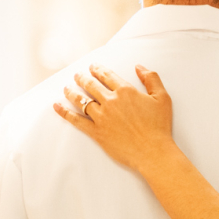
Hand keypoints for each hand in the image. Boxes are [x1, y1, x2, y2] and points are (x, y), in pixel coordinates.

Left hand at [56, 64, 176, 172]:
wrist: (152, 151)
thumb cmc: (159, 126)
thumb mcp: (162, 98)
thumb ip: (151, 79)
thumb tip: (139, 67)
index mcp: (125, 91)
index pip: (107, 76)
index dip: (98, 69)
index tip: (93, 66)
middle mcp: (110, 101)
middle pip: (91, 85)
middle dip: (82, 78)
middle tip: (77, 75)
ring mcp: (101, 117)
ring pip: (81, 100)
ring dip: (71, 92)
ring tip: (66, 88)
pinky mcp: (96, 132)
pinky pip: (76, 120)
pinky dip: (64, 112)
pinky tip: (56, 106)